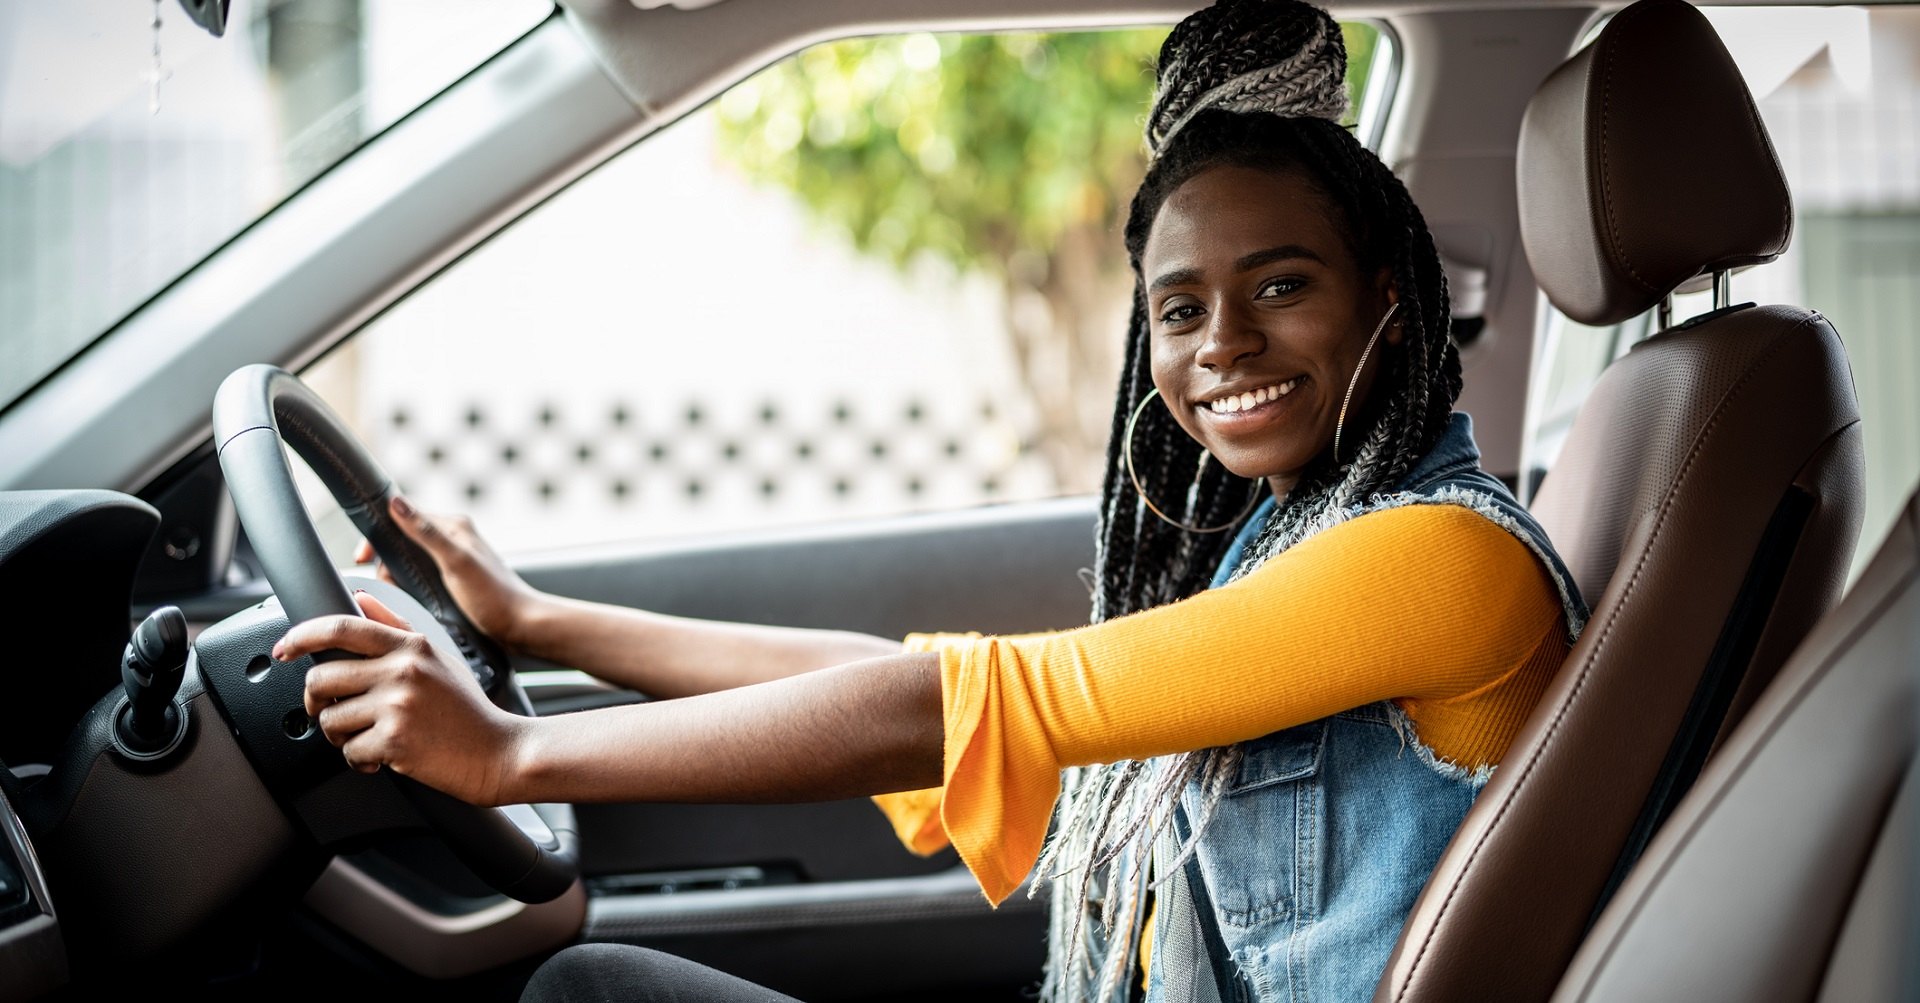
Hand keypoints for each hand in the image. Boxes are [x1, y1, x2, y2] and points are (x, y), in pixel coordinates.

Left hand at [279, 591, 531, 805]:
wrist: (499, 752)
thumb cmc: (468, 709)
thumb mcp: (439, 656)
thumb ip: (397, 625)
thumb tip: (361, 599)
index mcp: (411, 646)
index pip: (342, 628)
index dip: (302, 635)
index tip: (285, 648)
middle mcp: (403, 670)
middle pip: (321, 678)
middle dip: (317, 701)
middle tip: (332, 712)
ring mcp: (398, 705)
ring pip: (331, 719)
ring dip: (340, 736)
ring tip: (365, 737)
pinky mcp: (395, 740)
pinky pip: (349, 752)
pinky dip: (359, 761)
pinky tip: (380, 758)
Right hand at [354, 496, 543, 651]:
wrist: (522, 627)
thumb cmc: (494, 597)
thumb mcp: (456, 563)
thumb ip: (426, 533)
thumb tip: (395, 502)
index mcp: (454, 526)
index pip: (404, 515)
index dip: (379, 535)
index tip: (361, 558)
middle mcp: (452, 538)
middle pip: (403, 539)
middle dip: (386, 559)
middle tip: (385, 582)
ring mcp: (452, 559)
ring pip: (409, 560)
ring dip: (396, 576)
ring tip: (398, 594)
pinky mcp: (452, 580)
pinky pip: (419, 577)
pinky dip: (408, 587)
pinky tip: (410, 601)